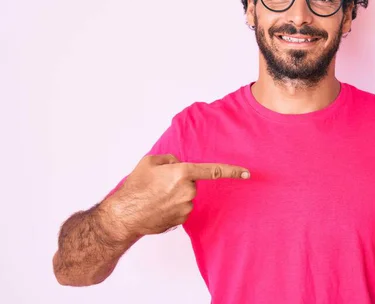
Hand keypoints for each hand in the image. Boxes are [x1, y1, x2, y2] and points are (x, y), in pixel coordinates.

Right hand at [104, 154, 249, 237]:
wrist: (124, 216)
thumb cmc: (135, 188)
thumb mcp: (150, 162)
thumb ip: (170, 159)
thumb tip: (178, 164)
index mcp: (182, 173)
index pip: (214, 170)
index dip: (233, 171)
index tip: (247, 173)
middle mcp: (188, 190)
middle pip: (192, 182)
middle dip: (180, 181)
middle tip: (159, 185)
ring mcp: (186, 206)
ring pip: (186, 195)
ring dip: (175, 194)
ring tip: (155, 197)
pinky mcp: (182, 219)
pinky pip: (182, 207)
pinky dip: (172, 206)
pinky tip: (158, 207)